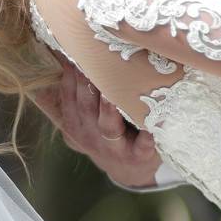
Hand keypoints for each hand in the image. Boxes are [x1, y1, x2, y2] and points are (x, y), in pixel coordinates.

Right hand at [34, 56, 161, 188]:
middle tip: (93, 59)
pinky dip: (147, 136)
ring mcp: (113, 148)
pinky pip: (142, 146)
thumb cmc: (108, 134)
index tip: (74, 49)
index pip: (68, 95)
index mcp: (75, 123)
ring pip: (108, 126)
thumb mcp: (85, 119)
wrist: (128, 171)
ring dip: (109, 109)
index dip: (70, 74)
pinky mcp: (137, 157)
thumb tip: (68, 52)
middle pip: (85, 107)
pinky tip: (152, 125)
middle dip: (87, 84)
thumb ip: (78, 93)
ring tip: (112, 93)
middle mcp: (90, 135)